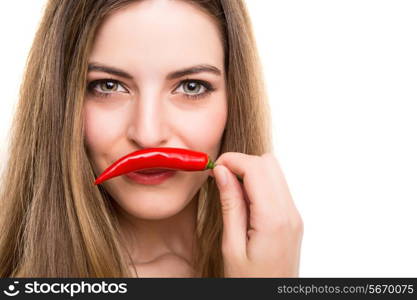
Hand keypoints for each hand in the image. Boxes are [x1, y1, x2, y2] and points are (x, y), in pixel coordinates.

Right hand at [211, 152, 302, 276]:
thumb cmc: (250, 282)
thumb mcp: (231, 246)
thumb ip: (230, 204)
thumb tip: (222, 172)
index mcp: (273, 219)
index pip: (257, 168)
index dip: (233, 160)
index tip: (215, 167)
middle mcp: (290, 213)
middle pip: (269, 164)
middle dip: (242, 163)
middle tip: (220, 177)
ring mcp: (294, 215)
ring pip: (275, 172)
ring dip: (250, 172)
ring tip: (230, 190)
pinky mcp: (292, 219)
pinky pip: (277, 187)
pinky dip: (258, 184)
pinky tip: (243, 200)